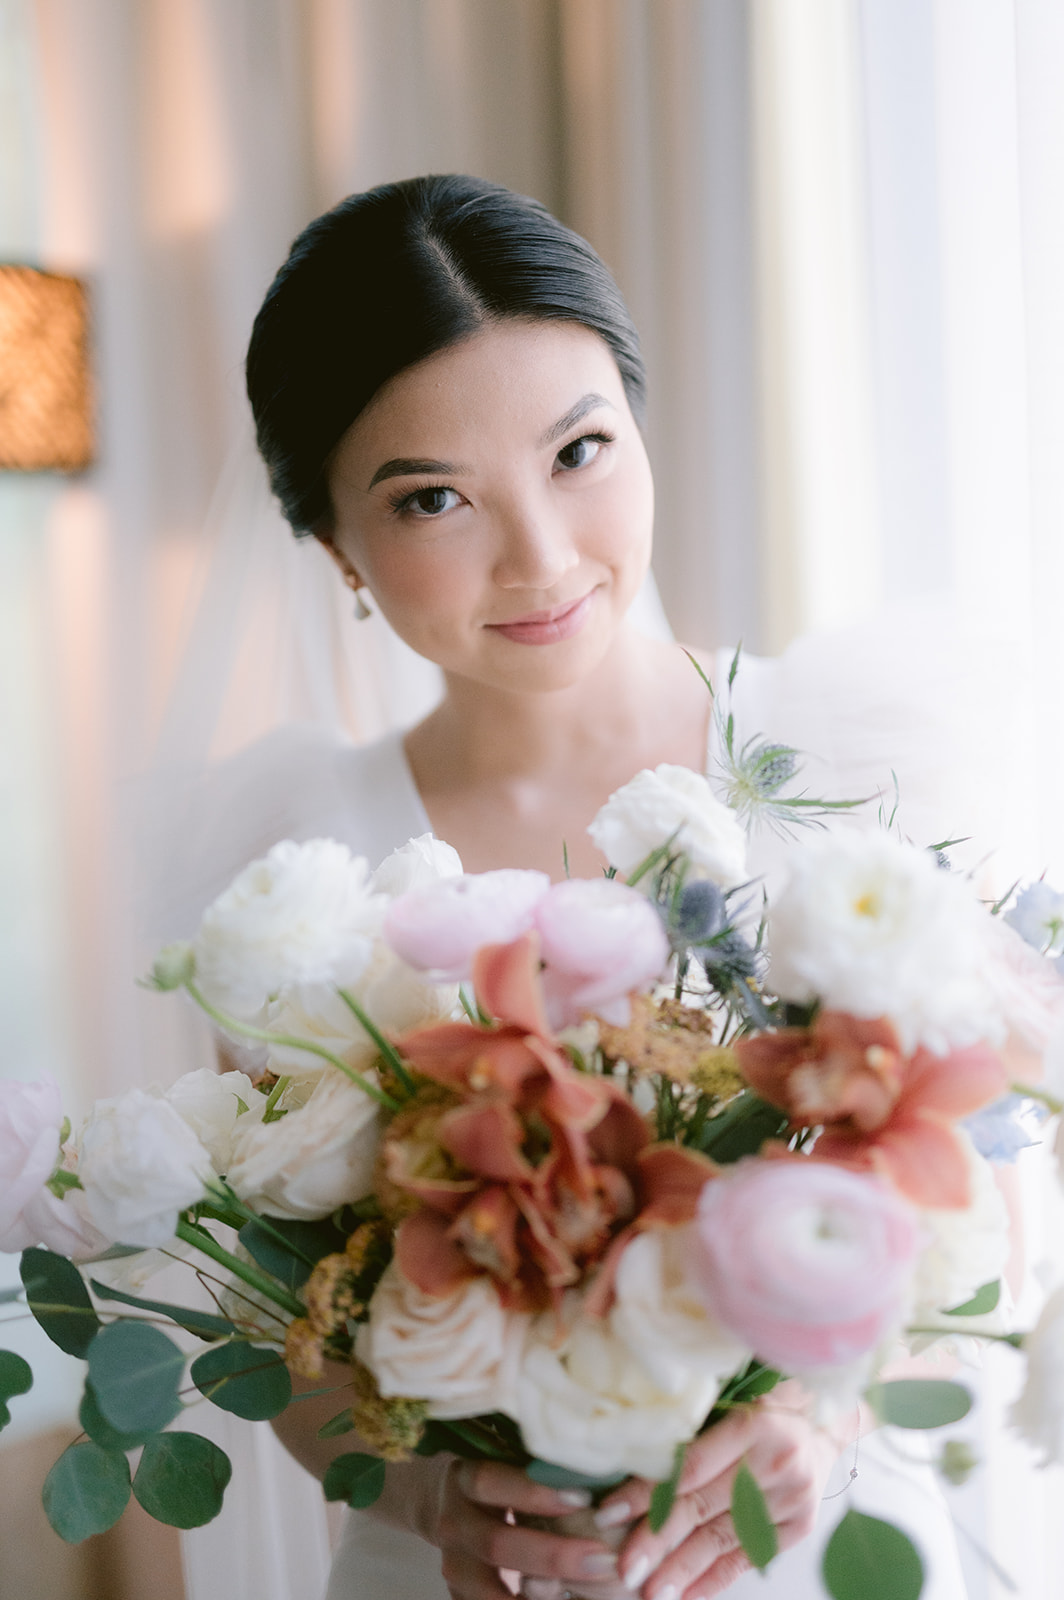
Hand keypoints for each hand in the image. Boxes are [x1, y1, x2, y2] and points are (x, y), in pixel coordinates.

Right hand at [377, 1456, 624, 1599]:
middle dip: (553, 1555)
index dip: (535, 1492)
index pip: (492, 1481)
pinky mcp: (458, 1592)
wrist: (449, 1506)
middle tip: (602, 1560)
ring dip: (537, 1595)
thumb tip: (608, 1464)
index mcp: (465, 1478)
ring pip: (488, 1590)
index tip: (585, 1499)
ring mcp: (453, 1563)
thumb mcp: (508, 1460)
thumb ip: (543, 1465)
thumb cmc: (499, 1476)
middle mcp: (454, 1521)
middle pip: (497, 1543)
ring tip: (575, 1594)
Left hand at [595, 1388, 850, 1599]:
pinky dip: (713, 1579)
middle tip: (625, 1569)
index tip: (610, 1514)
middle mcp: (773, 1463)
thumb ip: (692, 1426)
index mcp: (752, 1423)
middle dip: (657, 1542)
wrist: (825, 1424)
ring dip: (681, 1570)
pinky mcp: (798, 1525)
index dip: (647, 1492)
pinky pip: (747, 1557)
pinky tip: (686, 1595)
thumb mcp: (733, 1399)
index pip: (690, 1466)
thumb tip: (627, 1455)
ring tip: (650, 1593)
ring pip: (722, 1538)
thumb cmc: (765, 1405)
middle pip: (702, 1507)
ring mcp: (789, 1499)